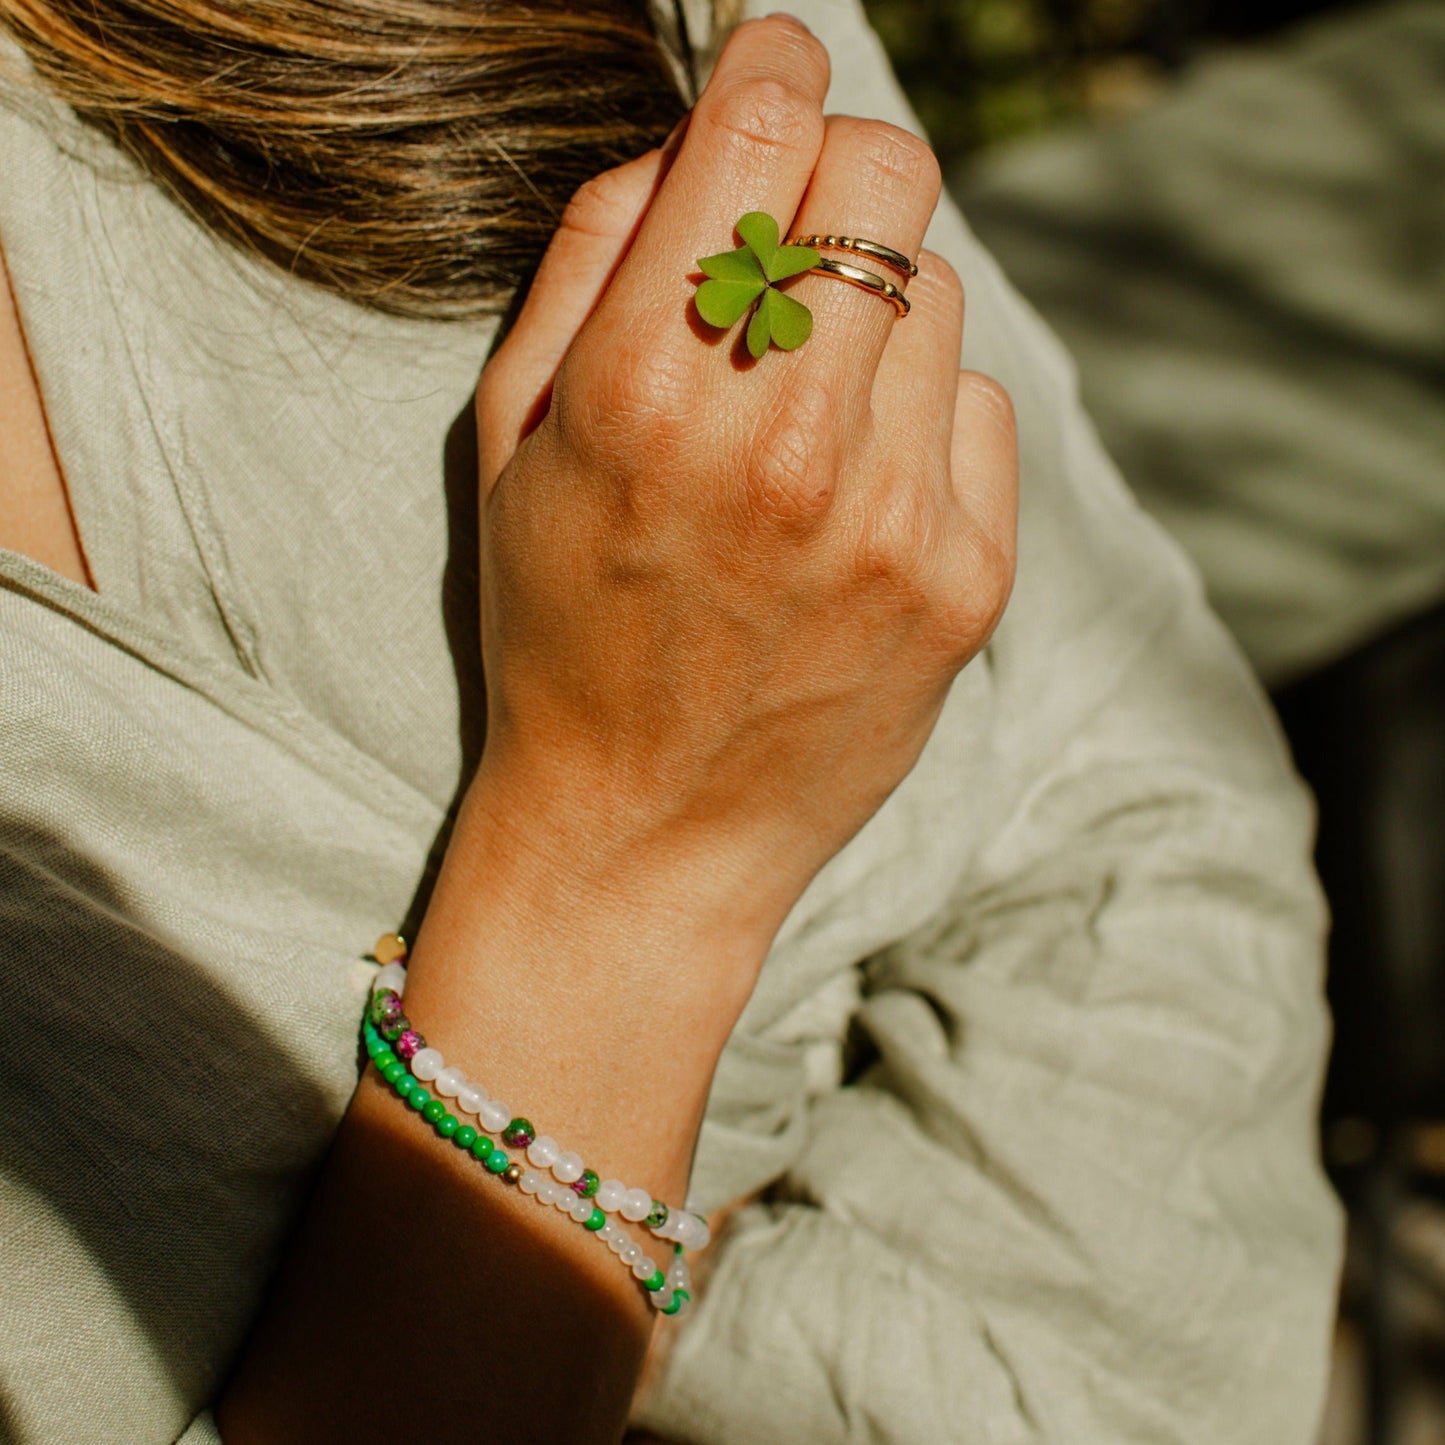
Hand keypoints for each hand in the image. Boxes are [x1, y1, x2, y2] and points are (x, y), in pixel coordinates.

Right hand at [472, 14, 1016, 961]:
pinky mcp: (967, 580)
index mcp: (647, 395)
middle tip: (792, 225)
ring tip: (807, 402)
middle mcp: (786, 443)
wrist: (644, 833)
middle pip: (888, 175)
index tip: (772, 63)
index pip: (763, 127)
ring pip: (939, 289)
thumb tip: (696, 142)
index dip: (773, 59)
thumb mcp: (510, 443)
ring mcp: (895, 517)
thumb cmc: (559, 635)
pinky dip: (922, 411)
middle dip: (837, 168)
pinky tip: (856, 485)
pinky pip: (980, 405)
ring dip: (874, 306)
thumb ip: (589, 259)